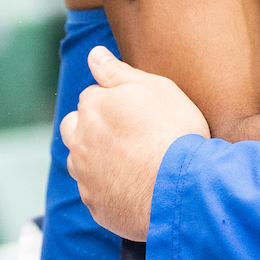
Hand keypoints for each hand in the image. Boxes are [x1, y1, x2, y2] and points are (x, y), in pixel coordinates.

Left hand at [62, 46, 208, 240]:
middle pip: (75, 127)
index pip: (93, 95)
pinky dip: (110, 187)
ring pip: (81, 160)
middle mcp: (80, 141)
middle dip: (93, 126)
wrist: (184, 186)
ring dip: (96, 157)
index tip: (139, 112)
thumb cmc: (175, 131)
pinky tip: (136, 185)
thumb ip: (118, 72)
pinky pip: (96, 191)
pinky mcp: (96, 205)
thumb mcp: (156, 88)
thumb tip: (94, 54)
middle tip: (130, 133)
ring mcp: (85, 176)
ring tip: (132, 161)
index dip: (117, 101)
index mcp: (93, 107)